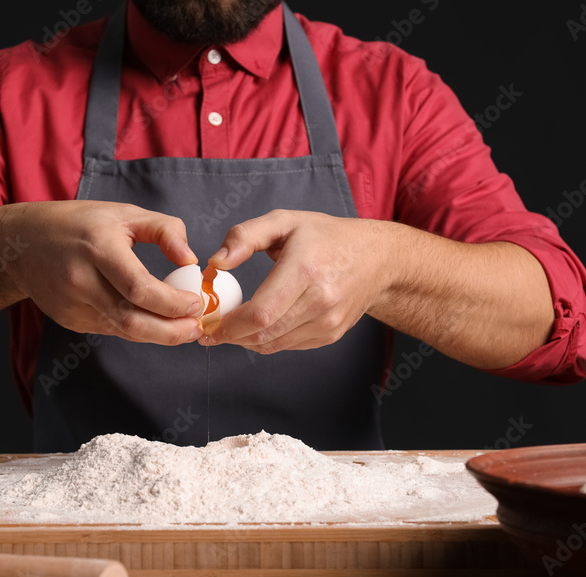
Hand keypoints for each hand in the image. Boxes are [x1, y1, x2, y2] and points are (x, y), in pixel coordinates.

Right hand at [13, 200, 203, 344]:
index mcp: (97, 248)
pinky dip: (137, 329)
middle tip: (196, 329)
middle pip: (131, 320)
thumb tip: (190, 260)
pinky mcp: (71, 320)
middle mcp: (81, 281)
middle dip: (171, 332)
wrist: (22, 245)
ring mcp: (73, 306)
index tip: (196, 303)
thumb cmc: (79, 224)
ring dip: (158, 335)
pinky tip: (155, 323)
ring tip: (184, 329)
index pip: (138, 287)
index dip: (172, 303)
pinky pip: (111, 330)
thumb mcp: (124, 213)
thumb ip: (164, 230)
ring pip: (123, 331)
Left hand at [205, 210, 391, 353]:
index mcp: (305, 270)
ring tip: (229, 329)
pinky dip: (267, 341)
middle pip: (264, 334)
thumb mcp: (284, 221)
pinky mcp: (330, 335)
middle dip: (231, 336)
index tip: (208, 324)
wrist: (376, 258)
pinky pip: (288, 346)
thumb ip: (245, 236)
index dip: (230, 325)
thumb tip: (216, 263)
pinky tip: (257, 328)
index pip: (261, 312)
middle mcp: (320, 301)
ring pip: (274, 345)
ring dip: (246, 341)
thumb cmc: (326, 237)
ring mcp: (328, 322)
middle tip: (210, 330)